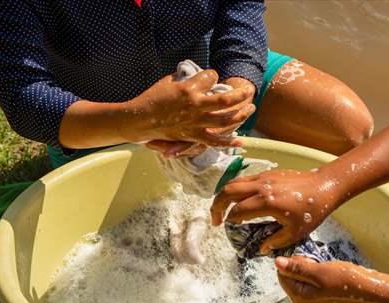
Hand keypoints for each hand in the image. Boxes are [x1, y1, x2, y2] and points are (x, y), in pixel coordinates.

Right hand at [126, 70, 254, 146]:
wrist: (138, 119)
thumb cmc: (151, 98)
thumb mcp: (168, 82)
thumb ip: (183, 79)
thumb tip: (193, 77)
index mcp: (188, 89)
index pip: (210, 77)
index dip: (214, 75)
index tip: (214, 76)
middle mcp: (195, 106)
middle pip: (225, 100)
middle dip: (240, 94)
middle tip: (247, 91)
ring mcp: (195, 123)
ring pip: (224, 120)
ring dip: (240, 114)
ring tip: (250, 108)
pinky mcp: (192, 135)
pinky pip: (213, 140)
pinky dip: (227, 141)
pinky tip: (240, 141)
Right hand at [210, 168, 341, 252]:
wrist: (325, 186)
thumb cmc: (313, 211)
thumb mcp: (294, 232)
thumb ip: (274, 241)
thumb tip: (261, 249)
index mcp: (266, 202)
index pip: (237, 211)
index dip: (229, 221)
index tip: (228, 228)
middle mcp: (261, 187)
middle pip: (227, 192)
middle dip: (217, 206)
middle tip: (215, 220)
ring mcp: (264, 177)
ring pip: (234, 182)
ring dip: (223, 195)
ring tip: (222, 209)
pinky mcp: (268, 174)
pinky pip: (244, 179)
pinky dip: (235, 188)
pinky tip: (239, 199)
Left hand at [275, 256, 367, 302]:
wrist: (365, 288)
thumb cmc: (343, 280)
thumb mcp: (318, 270)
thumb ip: (296, 267)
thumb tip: (277, 262)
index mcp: (299, 297)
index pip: (282, 275)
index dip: (293, 263)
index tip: (309, 261)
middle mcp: (302, 302)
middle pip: (290, 277)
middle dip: (301, 266)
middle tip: (317, 265)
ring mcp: (311, 301)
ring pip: (300, 277)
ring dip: (309, 268)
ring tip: (324, 269)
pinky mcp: (318, 297)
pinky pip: (309, 281)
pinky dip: (315, 274)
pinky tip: (327, 273)